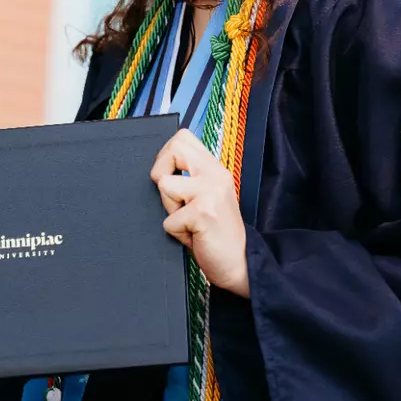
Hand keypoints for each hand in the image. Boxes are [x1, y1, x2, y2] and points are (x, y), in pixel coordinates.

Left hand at [150, 130, 249, 298]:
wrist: (240, 263)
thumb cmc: (216, 232)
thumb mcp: (207, 196)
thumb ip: (191, 176)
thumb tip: (160, 164)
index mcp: (214, 169)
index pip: (183, 137)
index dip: (166, 154)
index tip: (168, 175)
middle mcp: (215, 175)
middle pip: (174, 148)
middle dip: (161, 172)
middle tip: (173, 197)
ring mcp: (211, 192)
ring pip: (164, 185)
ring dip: (169, 209)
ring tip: (188, 221)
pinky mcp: (203, 213)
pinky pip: (168, 220)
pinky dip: (176, 233)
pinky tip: (194, 236)